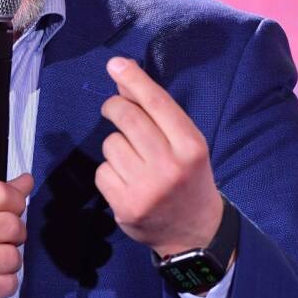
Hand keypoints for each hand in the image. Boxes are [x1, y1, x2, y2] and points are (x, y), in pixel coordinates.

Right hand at [0, 173, 32, 297]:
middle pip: (12, 225)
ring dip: (10, 260)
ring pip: (13, 257)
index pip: (1, 193)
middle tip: (2, 238)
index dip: (16, 200)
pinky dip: (5, 283)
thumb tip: (25, 181)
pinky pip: (7, 285)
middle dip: (16, 232)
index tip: (12, 208)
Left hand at [95, 57, 223, 258]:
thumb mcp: (185, 143)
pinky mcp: (125, 206)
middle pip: (127, 118)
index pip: (157, 103)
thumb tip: (124, 77)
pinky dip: (109, 171)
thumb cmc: (189, 177)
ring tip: (133, 160)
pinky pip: (102, 171)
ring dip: (116, 145)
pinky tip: (127, 181)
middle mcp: (170, 166)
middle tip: (114, 108)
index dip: (134, 80)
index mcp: (191, 146)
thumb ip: (158, 113)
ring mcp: (146, 188)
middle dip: (114, 106)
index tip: (115, 64)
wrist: (195, 232)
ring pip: (111, 144)